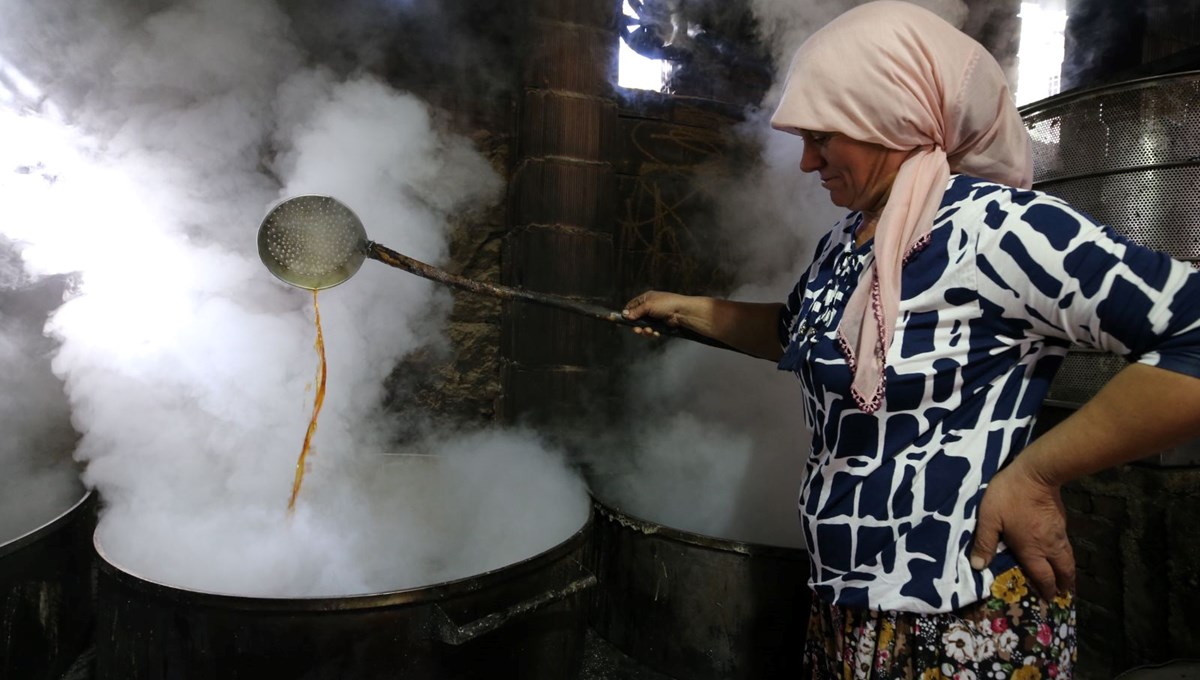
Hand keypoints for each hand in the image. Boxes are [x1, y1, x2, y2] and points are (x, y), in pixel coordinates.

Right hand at [621, 291, 694, 336]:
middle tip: (637, 330)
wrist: (682, 312)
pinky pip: (651, 330)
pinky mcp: (659, 324)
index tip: (622, 321)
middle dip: (636, 326)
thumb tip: (625, 315)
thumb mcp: (648, 306)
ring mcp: (654, 316)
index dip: (626, 314)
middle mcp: (648, 307)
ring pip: (643, 326)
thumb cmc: (666, 304)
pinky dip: (652, 332)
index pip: (631, 306)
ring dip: (645, 330)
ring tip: (649, 331)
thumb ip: (636, 311)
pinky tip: (656, 333)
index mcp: (645, 299)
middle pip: (636, 318)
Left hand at [970, 453, 1074, 599]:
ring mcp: (1059, 532)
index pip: (1043, 576)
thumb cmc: (1009, 496)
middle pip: (1063, 570)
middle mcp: (1049, 545)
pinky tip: (1059, 550)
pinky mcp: (1062, 520)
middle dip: (1065, 584)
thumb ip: (984, 543)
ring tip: (1066, 577)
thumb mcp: (989, 519)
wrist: (1036, 473)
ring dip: (1068, 570)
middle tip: (1065, 593)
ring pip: (1068, 557)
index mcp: (1032, 549)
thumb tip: (978, 567)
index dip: (1047, 589)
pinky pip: (1066, 543)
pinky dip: (1065, 554)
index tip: (1050, 600)